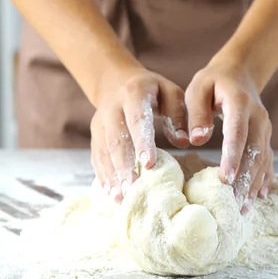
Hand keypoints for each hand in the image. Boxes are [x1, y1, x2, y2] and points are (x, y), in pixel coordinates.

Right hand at [91, 68, 189, 201]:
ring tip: (120, 198)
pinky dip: (103, 175)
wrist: (116, 81)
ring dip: (111, 175)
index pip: (137, 120)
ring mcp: (99, 123)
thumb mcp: (170, 92)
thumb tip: (183, 141)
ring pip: (104, 151)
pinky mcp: (94, 135)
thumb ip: (178, 114)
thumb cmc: (151, 90)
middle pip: (116, 140)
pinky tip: (110, 193)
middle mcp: (111, 109)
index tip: (149, 165)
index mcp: (133, 94)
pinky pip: (96, 157)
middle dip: (124, 166)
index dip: (142, 143)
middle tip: (132, 189)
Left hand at [185, 58, 273, 213]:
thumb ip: (197, 112)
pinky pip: (268, 160)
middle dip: (244, 180)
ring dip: (253, 184)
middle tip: (233, 205)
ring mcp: (265, 128)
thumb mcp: (198, 87)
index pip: (237, 133)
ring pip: (262, 160)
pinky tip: (260, 197)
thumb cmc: (213, 82)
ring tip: (243, 208)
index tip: (225, 179)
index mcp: (240, 103)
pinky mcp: (266, 136)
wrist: (240, 73)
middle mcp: (258, 117)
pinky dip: (265, 179)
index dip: (232, 157)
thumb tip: (197, 139)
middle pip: (253, 152)